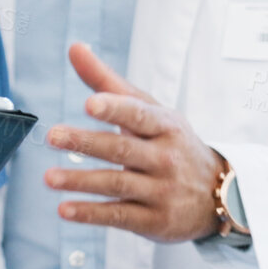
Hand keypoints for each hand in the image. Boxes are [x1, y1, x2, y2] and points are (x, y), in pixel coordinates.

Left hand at [44, 42, 226, 242]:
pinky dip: (91, 213)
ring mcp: (162, 191)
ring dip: (81, 181)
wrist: (219, 194)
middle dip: (86, 142)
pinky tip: (64, 209)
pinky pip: (119, 216)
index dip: (115, 108)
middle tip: (52, 136)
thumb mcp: (149, 111)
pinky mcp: (155, 220)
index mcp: (165, 126)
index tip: (90, 103)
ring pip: (117, 184)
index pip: (139, 115)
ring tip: (48, 177)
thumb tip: (75, 48)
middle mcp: (165, 158)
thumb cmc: (171, 143)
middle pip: (121, 150)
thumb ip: (108, 82)